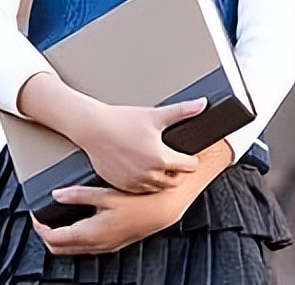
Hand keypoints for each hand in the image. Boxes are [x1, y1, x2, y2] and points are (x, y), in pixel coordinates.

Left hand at [31, 183, 189, 254]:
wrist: (161, 210)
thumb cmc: (137, 202)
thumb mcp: (104, 193)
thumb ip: (77, 195)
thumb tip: (56, 195)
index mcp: (91, 233)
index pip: (54, 239)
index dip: (40, 227)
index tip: (34, 214)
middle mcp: (96, 245)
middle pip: (60, 249)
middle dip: (46, 234)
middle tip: (41, 217)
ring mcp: (104, 247)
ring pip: (72, 249)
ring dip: (59, 236)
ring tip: (54, 217)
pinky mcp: (110, 244)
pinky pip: (84, 247)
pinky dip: (72, 237)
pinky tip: (74, 221)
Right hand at [72, 99, 204, 193]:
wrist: (92, 128)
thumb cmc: (120, 121)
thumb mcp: (154, 114)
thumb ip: (182, 111)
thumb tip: (201, 104)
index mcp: (162, 158)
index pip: (189, 166)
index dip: (190, 159)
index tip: (186, 155)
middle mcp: (150, 174)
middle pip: (175, 181)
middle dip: (176, 171)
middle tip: (170, 159)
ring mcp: (135, 182)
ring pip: (157, 187)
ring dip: (160, 178)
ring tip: (153, 163)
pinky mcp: (121, 185)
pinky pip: (139, 190)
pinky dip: (142, 182)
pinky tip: (138, 168)